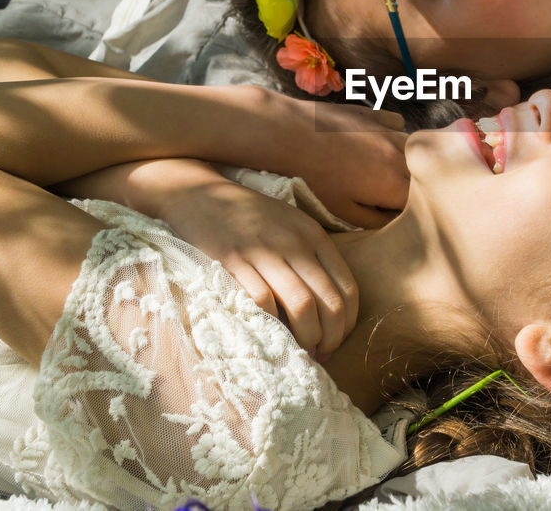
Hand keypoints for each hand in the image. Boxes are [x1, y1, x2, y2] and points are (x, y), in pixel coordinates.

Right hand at [159, 178, 357, 358]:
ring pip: (301, 305)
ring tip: (301, 350)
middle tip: (322, 353)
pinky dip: (271, 324)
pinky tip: (271, 334)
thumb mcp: (292, 226)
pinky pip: (262, 301)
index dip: (348, 322)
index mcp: (314, 236)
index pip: (347, 288)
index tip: (338, 340)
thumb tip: (329, 311)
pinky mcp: (233, 262)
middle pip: (328, 302)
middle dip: (330, 337)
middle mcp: (295, 243)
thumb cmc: (251, 218)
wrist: (202, 197)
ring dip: (306, 337)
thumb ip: (313, 258)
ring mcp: (264, 252)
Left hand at [270, 100, 409, 227]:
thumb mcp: (342, 211)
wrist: (287, 134)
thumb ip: (375, 220)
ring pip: (413, 147)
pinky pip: (396, 124)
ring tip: (382, 170)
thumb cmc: (313, 178)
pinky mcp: (373, 114)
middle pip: (422, 173)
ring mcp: (388, 130)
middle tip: (387, 194)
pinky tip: (375, 143)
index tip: (393, 213)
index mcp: (395, 183)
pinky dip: (393, 134)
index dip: (409, 210)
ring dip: (406, 161)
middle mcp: (399, 154)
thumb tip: (393, 220)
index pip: (421, 202)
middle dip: (412, 186)